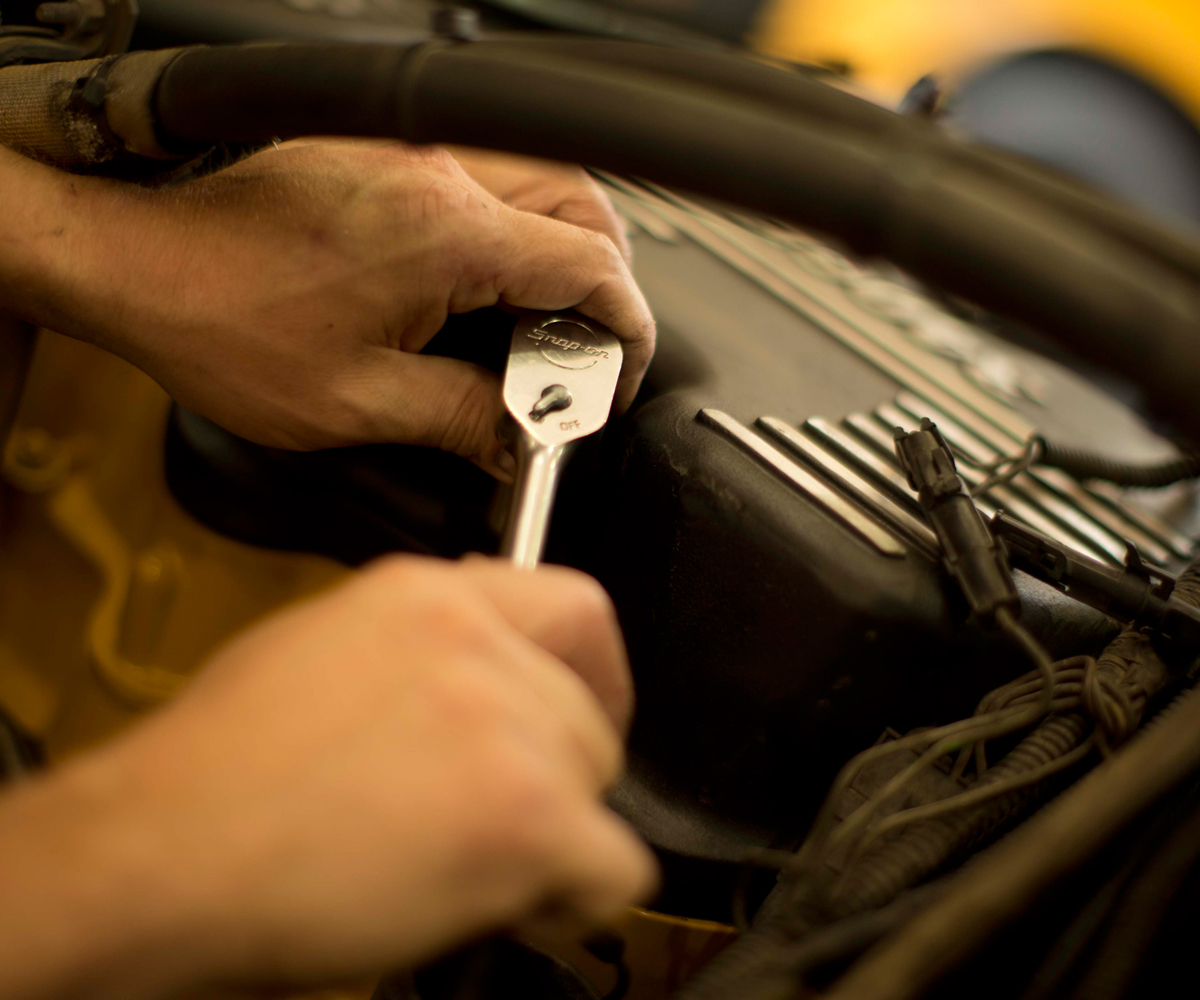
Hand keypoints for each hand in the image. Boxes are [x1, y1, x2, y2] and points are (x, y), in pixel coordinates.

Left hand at [0, 141, 654, 477]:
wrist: (141, 264)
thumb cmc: (221, 321)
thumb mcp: (355, 402)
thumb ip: (459, 420)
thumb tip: (516, 437)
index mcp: (444, 236)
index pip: (591, 266)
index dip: (626, 328)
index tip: (616, 373)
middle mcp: (438, 177)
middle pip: (587, 207)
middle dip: (608, 285)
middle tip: (581, 353)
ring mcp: (414, 156)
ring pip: (548, 178)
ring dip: (568, 248)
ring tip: (543, 321)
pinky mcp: (388, 156)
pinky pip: (492, 174)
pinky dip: (518, 226)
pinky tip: (490, 280)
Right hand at [0, 557, 655, 998]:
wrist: (158, 853)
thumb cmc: (214, 772)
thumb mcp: (316, 649)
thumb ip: (418, 647)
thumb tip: (484, 666)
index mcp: (429, 596)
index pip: (575, 607)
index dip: (593, 673)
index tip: (584, 710)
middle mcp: (478, 645)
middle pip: (585, 714)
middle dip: (556, 774)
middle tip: (494, 819)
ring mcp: (507, 725)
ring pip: (596, 787)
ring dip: (552, 835)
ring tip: (467, 865)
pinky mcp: (523, 813)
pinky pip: (613, 866)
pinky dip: (575, 896)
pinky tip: (507, 902)